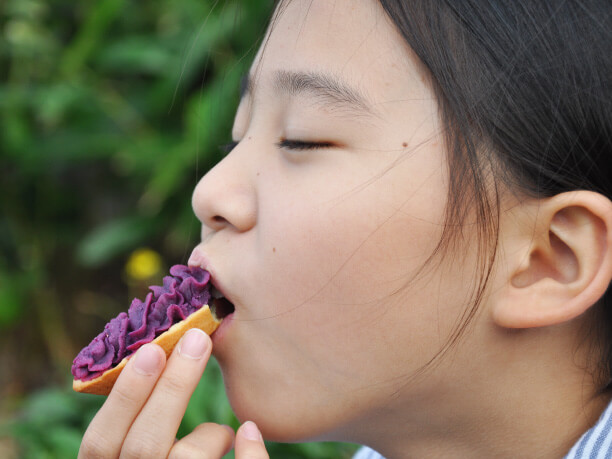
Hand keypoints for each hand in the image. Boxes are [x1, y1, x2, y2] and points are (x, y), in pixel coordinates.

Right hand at [78, 328, 268, 457]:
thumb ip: (133, 433)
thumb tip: (158, 361)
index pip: (99, 444)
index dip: (123, 397)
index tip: (153, 349)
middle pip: (143, 448)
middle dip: (171, 390)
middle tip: (198, 341)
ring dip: (208, 434)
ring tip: (223, 432)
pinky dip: (250, 456)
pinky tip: (248, 431)